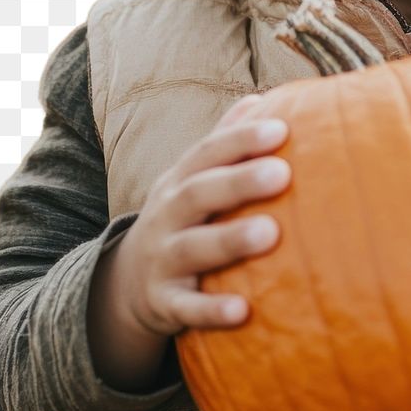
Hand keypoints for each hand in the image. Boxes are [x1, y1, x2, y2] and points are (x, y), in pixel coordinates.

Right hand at [87, 97, 290, 389]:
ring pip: (193, 248)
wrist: (128, 282)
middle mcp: (167, 215)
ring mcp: (162, 259)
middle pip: (200, 193)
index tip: (281, 128)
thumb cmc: (184, 216)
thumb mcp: (194, 177)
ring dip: (231, 240)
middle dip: (239, 182)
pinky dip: (212, 310)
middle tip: (282, 173)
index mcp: (180, 180)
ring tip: (272, 233)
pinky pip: (187, 309)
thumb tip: (262, 99)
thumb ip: (225, 140)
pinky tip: (244, 311)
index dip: (241, 139)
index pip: (207, 152)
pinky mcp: (164, 304)